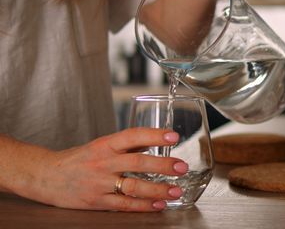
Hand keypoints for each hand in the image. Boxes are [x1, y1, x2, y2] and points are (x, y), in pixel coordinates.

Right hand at [31, 128, 187, 211]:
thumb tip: (155, 142)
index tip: (174, 137)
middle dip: (163, 165)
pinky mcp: (96, 202)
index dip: (154, 135)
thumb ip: (126, 146)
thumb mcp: (100, 146)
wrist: (45, 176)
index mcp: (105, 144)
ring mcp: (99, 183)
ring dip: (158, 189)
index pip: (132, 136)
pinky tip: (158, 205)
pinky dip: (143, 206)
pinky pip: (124, 205)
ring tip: (176, 190)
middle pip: (137, 162)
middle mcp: (103, 162)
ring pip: (133, 186)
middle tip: (182, 167)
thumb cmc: (78, 159)